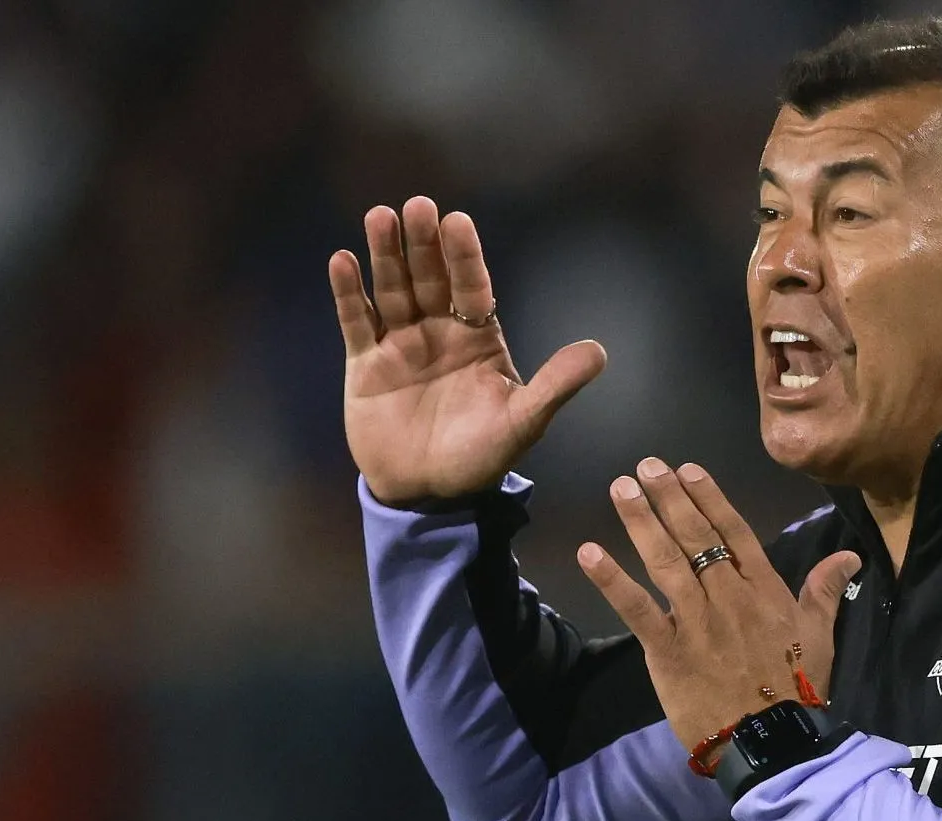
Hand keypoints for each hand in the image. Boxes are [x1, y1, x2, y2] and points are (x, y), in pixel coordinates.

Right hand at [330, 197, 606, 506]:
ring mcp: (400, 345)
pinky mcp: (365, 365)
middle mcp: (439, 332)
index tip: (458, 221)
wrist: (429, 494)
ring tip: (380, 216)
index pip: (472, 288)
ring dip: (386, 255)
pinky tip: (342, 261)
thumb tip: (599, 352)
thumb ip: (555, 386)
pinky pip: (357, 322)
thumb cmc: (481, 457)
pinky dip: (349, 293)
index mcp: (478, 338)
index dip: (464, 256)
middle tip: (419, 205)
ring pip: (392, 290)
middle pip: (430, 279)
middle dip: (424, 244)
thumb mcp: (523, 422)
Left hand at [576, 458, 861, 758]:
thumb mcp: (820, 635)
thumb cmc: (796, 689)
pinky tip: (588, 553)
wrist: (773, 741)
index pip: (734, 531)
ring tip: (620, 488)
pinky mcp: (668, 649)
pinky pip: (636, 609)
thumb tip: (850, 556)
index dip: (708, 497)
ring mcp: (697, 620)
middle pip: (695, 536)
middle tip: (645, 466)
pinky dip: (611, 580)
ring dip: (640, 521)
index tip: (686, 469)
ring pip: (666, 561)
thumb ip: (825, 590)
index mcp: (764, 590)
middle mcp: (728, 595)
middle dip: (669, 498)